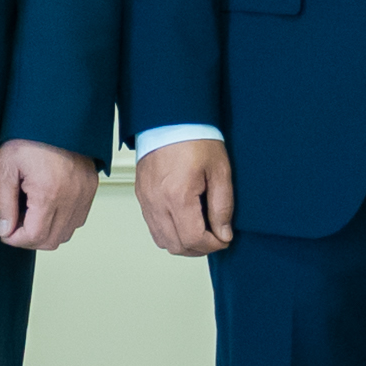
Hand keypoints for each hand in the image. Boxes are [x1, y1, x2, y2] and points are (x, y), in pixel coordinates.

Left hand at [0, 139, 97, 249]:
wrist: (55, 111)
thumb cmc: (30, 133)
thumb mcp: (6, 166)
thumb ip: (3, 202)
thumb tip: (5, 230)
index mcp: (49, 192)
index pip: (34, 237)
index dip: (15, 239)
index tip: (5, 231)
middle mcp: (72, 196)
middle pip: (51, 240)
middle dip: (29, 238)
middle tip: (14, 223)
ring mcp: (84, 192)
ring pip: (67, 233)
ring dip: (46, 232)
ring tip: (30, 214)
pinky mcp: (90, 187)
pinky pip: (78, 219)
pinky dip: (62, 221)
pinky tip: (46, 207)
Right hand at [133, 138, 235, 255]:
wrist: (170, 117)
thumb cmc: (194, 137)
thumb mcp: (219, 170)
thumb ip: (222, 206)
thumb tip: (223, 233)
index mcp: (177, 195)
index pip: (193, 240)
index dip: (213, 245)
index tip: (224, 238)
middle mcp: (157, 201)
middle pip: (176, 246)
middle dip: (199, 248)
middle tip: (214, 236)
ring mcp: (146, 199)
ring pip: (162, 240)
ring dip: (183, 242)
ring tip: (200, 229)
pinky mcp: (142, 195)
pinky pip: (153, 226)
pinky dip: (169, 231)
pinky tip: (183, 220)